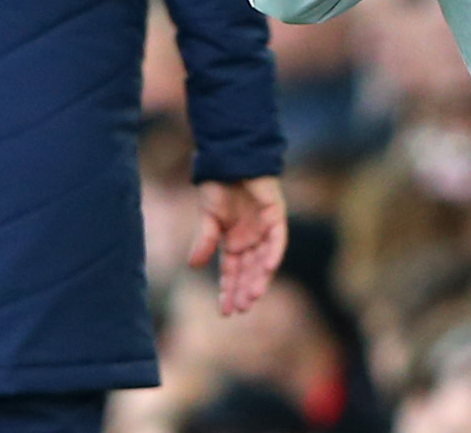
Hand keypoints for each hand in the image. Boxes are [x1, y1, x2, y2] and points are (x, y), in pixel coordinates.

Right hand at [188, 176, 286, 315]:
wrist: (230, 159)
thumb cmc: (218, 186)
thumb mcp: (208, 218)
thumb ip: (204, 241)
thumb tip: (193, 266)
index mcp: (234, 242)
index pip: (232, 273)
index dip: (228, 291)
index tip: (224, 312)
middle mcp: (251, 239)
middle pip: (249, 271)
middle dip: (244, 290)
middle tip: (240, 309)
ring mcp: (265, 229)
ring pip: (264, 260)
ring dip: (259, 278)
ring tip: (252, 297)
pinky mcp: (276, 216)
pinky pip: (277, 240)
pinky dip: (273, 254)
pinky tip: (267, 269)